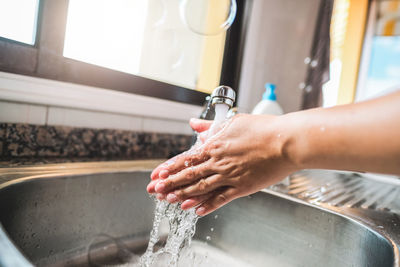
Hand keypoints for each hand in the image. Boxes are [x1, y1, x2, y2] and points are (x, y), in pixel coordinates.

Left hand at [147, 114, 296, 215]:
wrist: (286, 141)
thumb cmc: (262, 129)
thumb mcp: (232, 122)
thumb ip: (210, 125)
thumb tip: (193, 123)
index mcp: (215, 145)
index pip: (186, 158)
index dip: (169, 167)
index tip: (156, 174)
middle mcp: (218, 162)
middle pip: (188, 175)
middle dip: (169, 183)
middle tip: (154, 190)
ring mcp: (229, 176)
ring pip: (200, 188)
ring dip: (182, 194)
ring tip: (168, 201)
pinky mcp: (242, 187)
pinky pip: (221, 199)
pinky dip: (207, 205)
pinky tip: (195, 211)